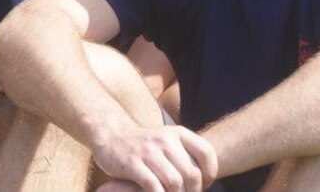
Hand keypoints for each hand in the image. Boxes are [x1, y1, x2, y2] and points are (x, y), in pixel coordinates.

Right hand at [92, 125, 217, 191]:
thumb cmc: (144, 146)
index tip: (201, 184)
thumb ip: (185, 156)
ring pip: (174, 183)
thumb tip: (204, 182)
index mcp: (177, 133)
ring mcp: (148, 151)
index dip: (209, 174)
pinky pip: (153, 187)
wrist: (110, 135)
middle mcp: (165, 140)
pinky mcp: (132, 163)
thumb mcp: (167, 141)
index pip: (206, 153)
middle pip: (191, 174)